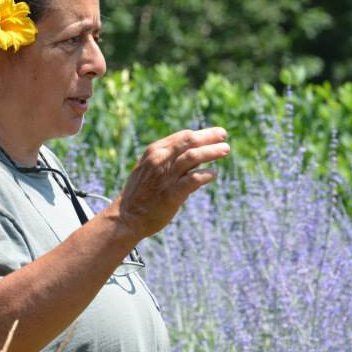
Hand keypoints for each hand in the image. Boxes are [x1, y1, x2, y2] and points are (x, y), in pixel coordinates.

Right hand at [110, 127, 229, 238]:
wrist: (126, 218)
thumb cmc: (140, 194)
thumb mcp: (149, 169)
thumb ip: (169, 161)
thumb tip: (196, 156)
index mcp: (154, 152)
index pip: (183, 136)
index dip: (202, 134)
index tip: (215, 134)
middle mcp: (160, 160)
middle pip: (190, 141)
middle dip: (209, 137)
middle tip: (224, 136)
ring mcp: (165, 176)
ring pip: (194, 156)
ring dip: (212, 152)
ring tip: (225, 150)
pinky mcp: (171, 194)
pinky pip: (194, 179)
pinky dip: (206, 174)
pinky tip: (213, 174)